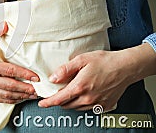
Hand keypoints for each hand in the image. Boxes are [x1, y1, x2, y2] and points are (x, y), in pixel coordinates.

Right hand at [0, 22, 39, 103]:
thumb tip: (6, 25)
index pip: (9, 71)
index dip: (24, 75)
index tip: (35, 77)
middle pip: (9, 86)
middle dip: (25, 89)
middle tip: (38, 90)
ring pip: (5, 95)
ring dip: (20, 96)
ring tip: (31, 96)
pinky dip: (10, 100)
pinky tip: (18, 98)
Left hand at [38, 44, 155, 110]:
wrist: (126, 67)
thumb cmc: (105, 61)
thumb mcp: (81, 60)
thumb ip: (65, 69)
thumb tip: (53, 78)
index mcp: (80, 87)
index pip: (59, 99)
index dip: (48, 102)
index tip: (42, 103)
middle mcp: (88, 98)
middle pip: (66, 105)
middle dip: (59, 100)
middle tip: (56, 93)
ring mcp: (97, 103)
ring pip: (77, 107)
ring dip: (70, 102)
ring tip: (70, 92)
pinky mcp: (104, 106)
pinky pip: (88, 108)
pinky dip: (82, 103)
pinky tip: (84, 94)